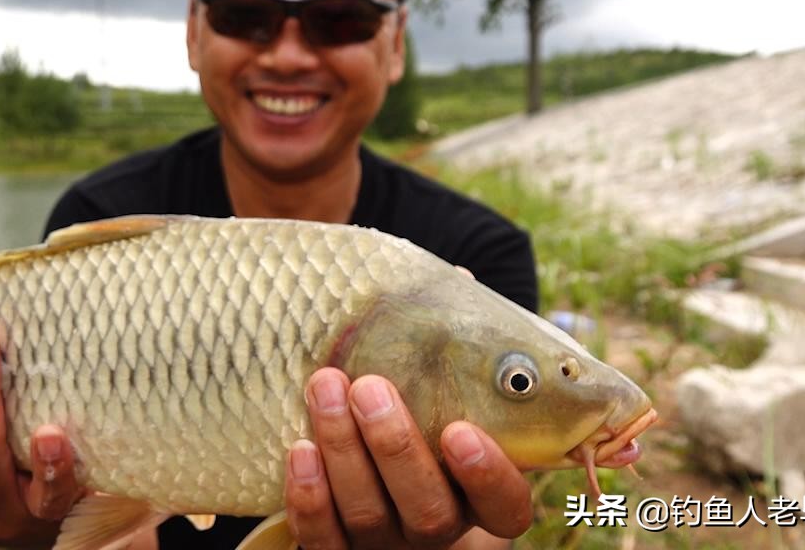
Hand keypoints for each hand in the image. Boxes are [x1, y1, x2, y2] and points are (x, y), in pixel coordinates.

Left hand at [285, 368, 531, 549]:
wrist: (376, 481)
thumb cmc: (425, 418)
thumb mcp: (449, 392)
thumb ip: (460, 350)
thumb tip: (459, 280)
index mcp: (480, 498)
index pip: (504, 506)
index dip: (488, 475)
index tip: (459, 430)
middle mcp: (438, 529)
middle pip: (428, 511)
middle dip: (395, 446)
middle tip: (369, 387)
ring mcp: (387, 544)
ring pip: (370, 517)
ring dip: (343, 451)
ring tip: (325, 389)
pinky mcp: (339, 549)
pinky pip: (323, 538)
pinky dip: (309, 498)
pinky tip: (300, 450)